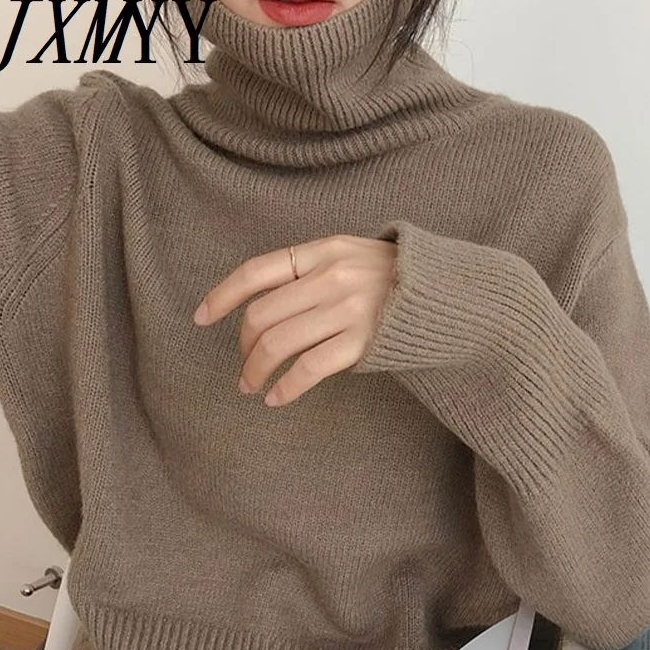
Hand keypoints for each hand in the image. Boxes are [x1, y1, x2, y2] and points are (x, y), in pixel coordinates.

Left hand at [192, 234, 396, 406]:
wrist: (449, 297)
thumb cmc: (394, 280)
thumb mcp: (352, 255)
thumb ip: (311, 270)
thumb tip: (262, 303)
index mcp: (323, 250)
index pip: (257, 271)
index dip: (222, 295)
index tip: (200, 317)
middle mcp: (331, 276)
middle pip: (261, 315)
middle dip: (242, 346)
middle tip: (243, 366)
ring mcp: (346, 309)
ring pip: (277, 344)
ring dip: (256, 371)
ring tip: (251, 386)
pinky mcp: (361, 342)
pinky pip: (308, 368)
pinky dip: (285, 388)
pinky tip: (277, 399)